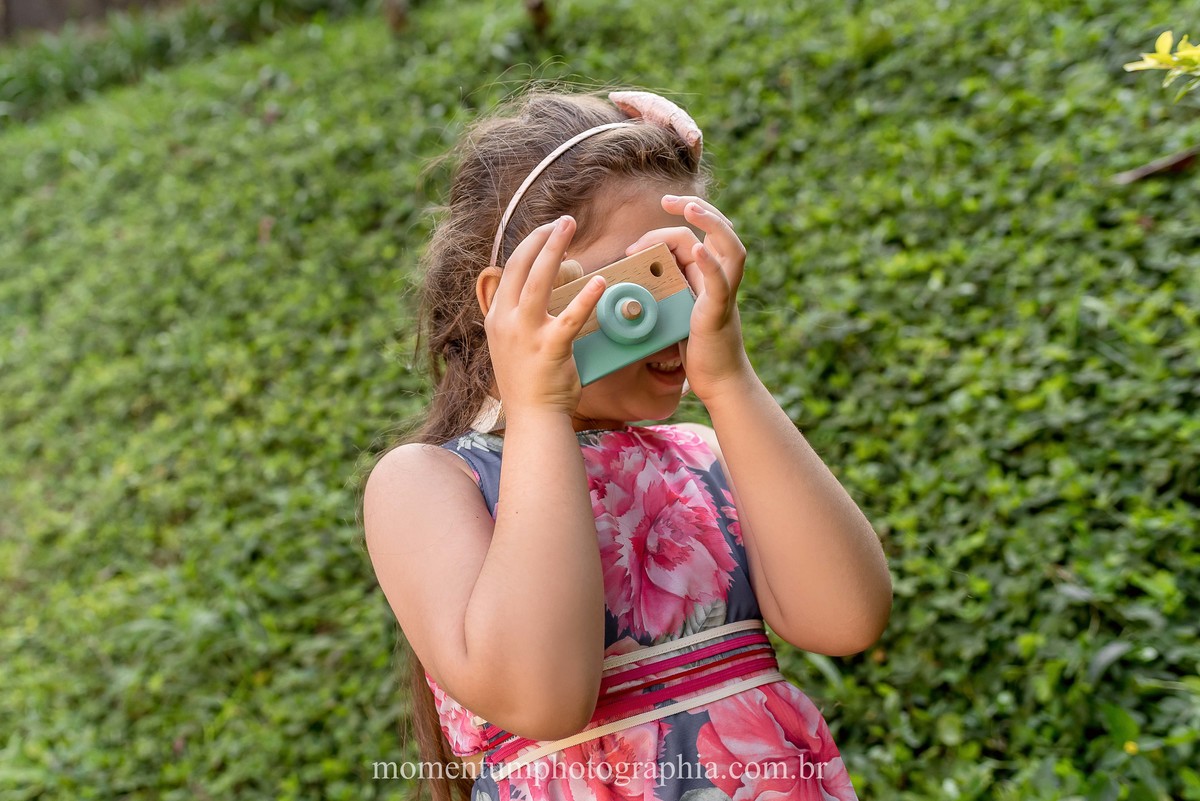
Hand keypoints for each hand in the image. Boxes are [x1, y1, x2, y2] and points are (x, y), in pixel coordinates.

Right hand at [485, 216, 607, 421]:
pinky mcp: (550, 349)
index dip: (529, 245)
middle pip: (520, 266)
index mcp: (496, 317)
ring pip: (538, 282)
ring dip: (555, 248)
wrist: (533, 417)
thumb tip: (541, 289)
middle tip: (564, 221)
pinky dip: (586, 297)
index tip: (548, 231)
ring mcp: (525, 334)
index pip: (510, 270)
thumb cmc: (529, 381)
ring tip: (570, 227)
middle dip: (542, 237)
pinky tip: (600, 282)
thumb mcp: (511, 343)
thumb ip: (520, 315)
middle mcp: (505, 321)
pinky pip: (570, 318)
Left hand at [625, 195, 753, 401]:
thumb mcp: (672, 311)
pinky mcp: (720, 311)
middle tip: (668, 200)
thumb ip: (658, 291)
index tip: (635, 244)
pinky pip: (720, 282)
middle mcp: (721, 277)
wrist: (717, 381)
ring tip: (690, 208)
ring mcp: (724, 292)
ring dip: (710, 222)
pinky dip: (710, 263)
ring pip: (730, 246)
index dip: (664, 230)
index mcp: (707, 274)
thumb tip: (625, 280)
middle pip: (716, 228)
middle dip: (694, 207)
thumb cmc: (695, 347)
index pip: (693, 235)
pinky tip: (698, 250)